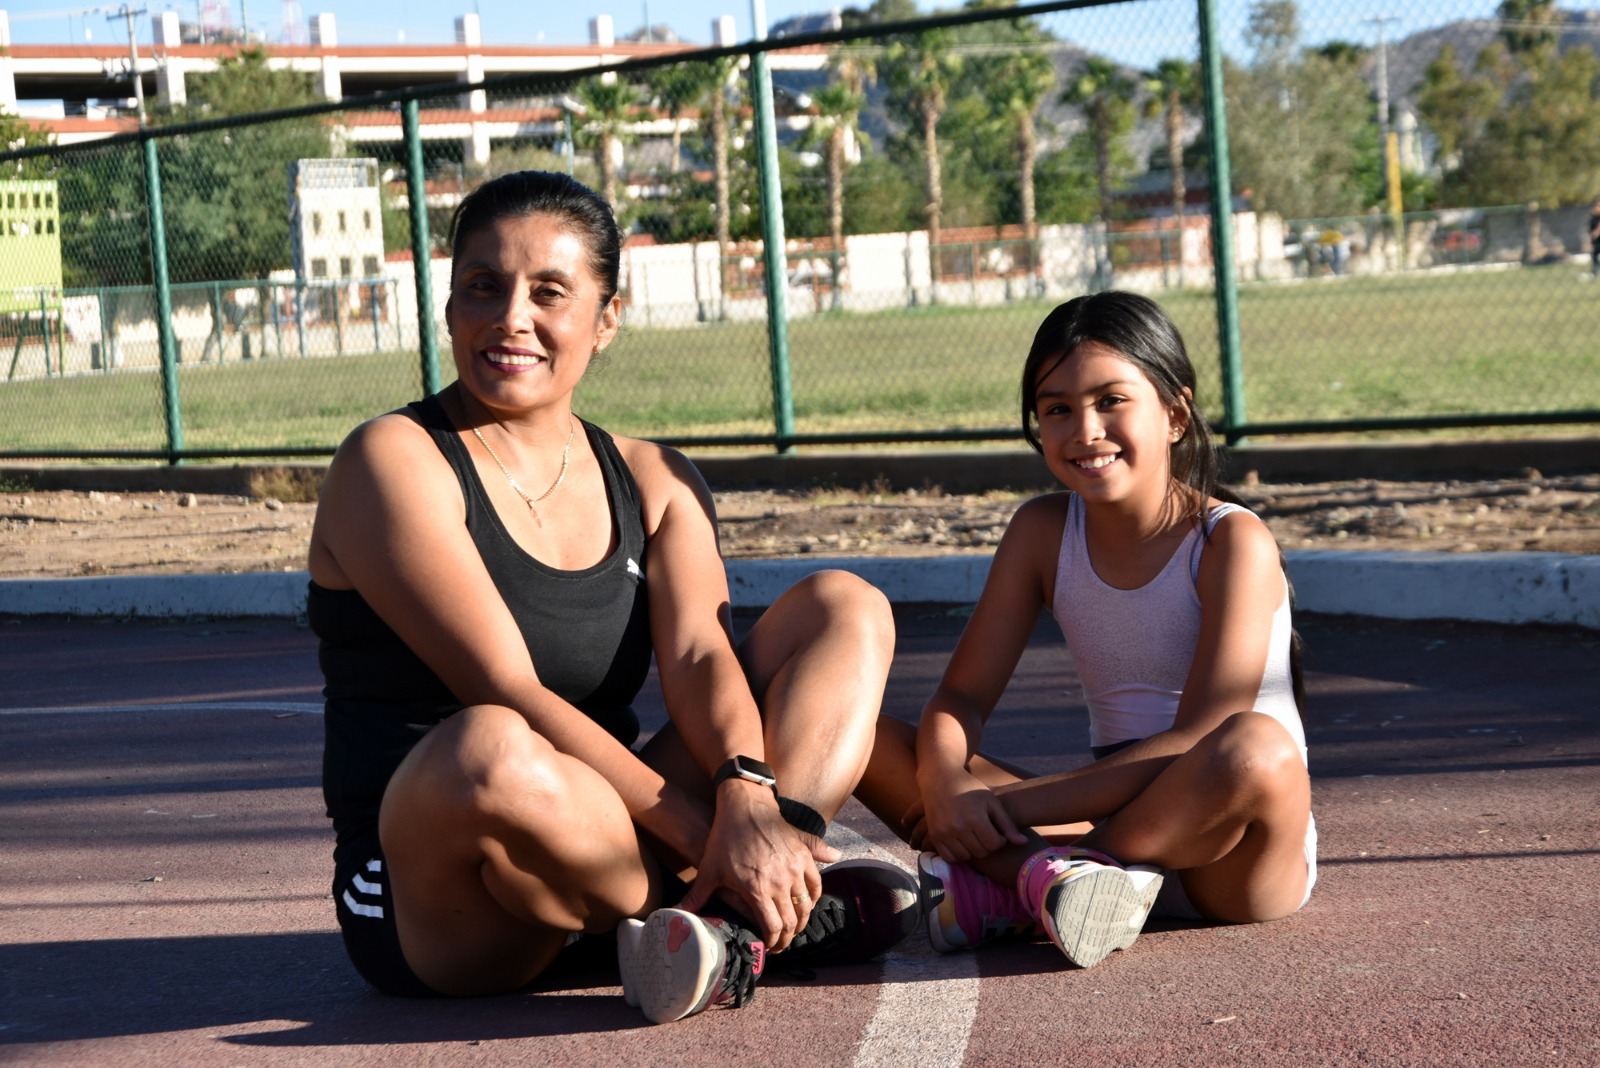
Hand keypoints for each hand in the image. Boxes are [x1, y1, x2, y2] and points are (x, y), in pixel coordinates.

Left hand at [677, 782, 830, 951]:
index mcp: (758, 890)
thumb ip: (695, 897)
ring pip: (807, 905)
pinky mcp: (803, 853)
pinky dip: (814, 897)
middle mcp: (780, 882)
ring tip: (794, 925)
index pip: (774, 928)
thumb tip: (674, 915)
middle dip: (788, 937)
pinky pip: (816, 883)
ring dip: (802, 920)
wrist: (743, 805)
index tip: (770, 947)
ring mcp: (795, 867)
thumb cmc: (724, 839)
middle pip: (793, 921)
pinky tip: (806, 902)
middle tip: (782, 941)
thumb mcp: (708, 870)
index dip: (773, 943)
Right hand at [908, 771, 1026, 863]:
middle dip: (987, 845)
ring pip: (966, 857)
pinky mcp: (935, 836)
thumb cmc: (970, 789)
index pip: (994, 844)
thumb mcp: (992, 802)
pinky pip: (950, 857)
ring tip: (974, 837)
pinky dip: (958, 854)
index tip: (997, 831)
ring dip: (973, 850)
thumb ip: (1007, 824)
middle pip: (981, 852)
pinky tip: (962, 842)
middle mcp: (958, 827)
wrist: (940, 780)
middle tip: (986, 833)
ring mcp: (944, 833)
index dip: (1000, 840)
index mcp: (975, 818)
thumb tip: (1024, 843)